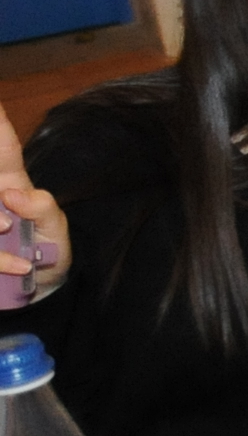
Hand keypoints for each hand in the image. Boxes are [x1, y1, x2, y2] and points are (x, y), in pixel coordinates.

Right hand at [0, 102, 70, 301]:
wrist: (37, 284)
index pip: (3, 150)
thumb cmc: (46, 247)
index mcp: (8, 183)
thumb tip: (11, 193)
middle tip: (8, 220)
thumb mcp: (55, 227)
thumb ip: (42, 208)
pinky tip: (22, 266)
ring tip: (9, 231)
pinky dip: (1, 261)